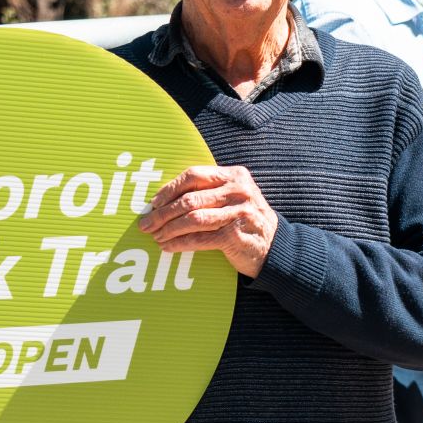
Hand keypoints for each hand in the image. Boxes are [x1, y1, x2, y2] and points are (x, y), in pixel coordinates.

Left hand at [137, 164, 277, 278]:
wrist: (276, 246)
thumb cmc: (246, 220)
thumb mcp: (234, 197)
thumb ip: (208, 192)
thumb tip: (165, 199)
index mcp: (234, 176)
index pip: (194, 175)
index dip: (170, 189)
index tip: (154, 202)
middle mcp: (238, 191)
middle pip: (189, 199)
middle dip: (162, 213)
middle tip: (145, 223)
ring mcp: (238, 213)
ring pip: (192, 219)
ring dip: (168, 229)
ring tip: (155, 236)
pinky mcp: (235, 236)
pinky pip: (199, 239)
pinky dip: (179, 244)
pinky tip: (167, 247)